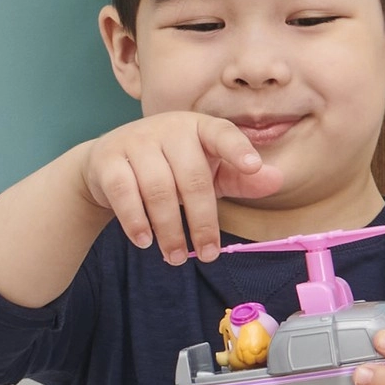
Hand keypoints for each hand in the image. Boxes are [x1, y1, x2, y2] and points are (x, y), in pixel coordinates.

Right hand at [74, 113, 283, 266]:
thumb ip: (240, 177)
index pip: (222, 134)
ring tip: (176, 257)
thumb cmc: (169, 168)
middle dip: (202, 221)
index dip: (237, 150)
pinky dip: (135, 221)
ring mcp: (136, 142)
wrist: (108, 164)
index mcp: (199, 127)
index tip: (253, 167)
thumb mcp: (207, 170)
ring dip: (169, 229)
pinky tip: (145, 240)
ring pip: (158, 189)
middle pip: (192, 177)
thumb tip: (276, 180)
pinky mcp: (108, 160)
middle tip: (207, 255)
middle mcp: (169, 128)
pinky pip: (124, 193)